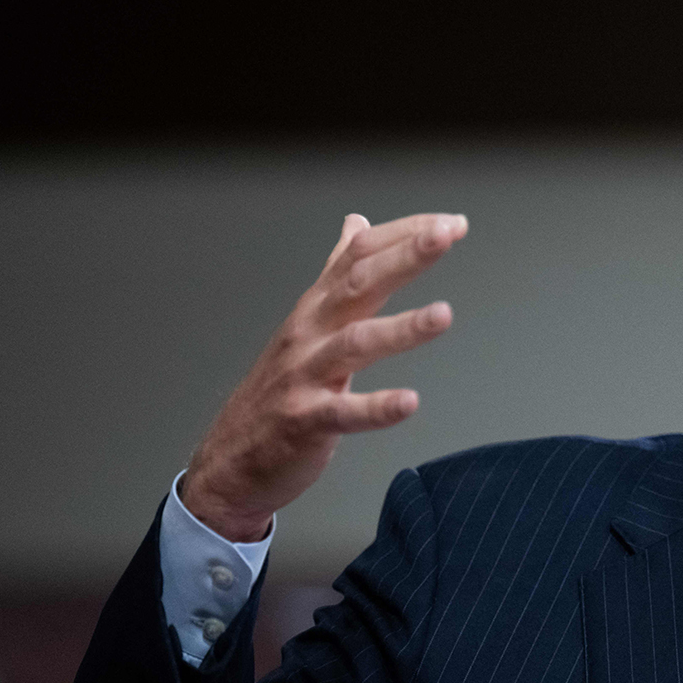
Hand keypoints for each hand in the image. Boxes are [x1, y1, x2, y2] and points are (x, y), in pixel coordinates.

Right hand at [179, 213, 465, 541]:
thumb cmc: (278, 389)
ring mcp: (305, 376)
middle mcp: (309, 333)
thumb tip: (357, 222)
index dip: (404, 235)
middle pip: (358, 284)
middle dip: (404, 256)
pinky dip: (377, 407)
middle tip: (447, 234)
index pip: (360, 256)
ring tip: (444, 315)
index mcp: (317, 308)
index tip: (452, 222)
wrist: (230, 459)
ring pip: (354, 343)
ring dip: (401, 328)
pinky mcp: (305, 421)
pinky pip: (344, 413)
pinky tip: (409, 402)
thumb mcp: (309, 321)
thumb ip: (337, 272)